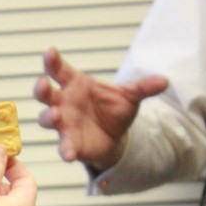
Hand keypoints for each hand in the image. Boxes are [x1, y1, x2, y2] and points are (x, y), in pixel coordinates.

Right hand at [33, 47, 167, 168]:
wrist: (115, 136)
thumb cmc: (113, 109)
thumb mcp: (130, 96)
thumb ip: (143, 88)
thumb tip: (165, 81)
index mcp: (75, 84)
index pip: (59, 70)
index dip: (52, 61)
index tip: (50, 52)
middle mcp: (64, 103)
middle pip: (45, 93)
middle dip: (41, 88)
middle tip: (43, 83)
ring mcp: (64, 123)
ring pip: (46, 119)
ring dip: (47, 117)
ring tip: (55, 116)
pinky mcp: (70, 143)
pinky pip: (63, 146)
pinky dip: (65, 150)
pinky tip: (69, 154)